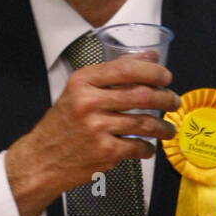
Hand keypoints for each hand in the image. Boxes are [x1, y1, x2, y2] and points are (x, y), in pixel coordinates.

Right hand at [5, 56, 180, 215]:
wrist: (42, 159)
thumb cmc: (63, 123)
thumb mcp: (79, 91)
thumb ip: (111, 74)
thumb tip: (149, 57)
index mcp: (82, 81)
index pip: (126, 69)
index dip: (153, 71)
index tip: (166, 76)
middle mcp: (89, 102)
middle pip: (142, 95)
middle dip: (165, 98)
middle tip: (173, 101)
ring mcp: (97, 128)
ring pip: (144, 123)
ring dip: (162, 127)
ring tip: (167, 129)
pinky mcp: (105, 152)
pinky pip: (138, 147)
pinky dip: (147, 148)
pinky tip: (147, 147)